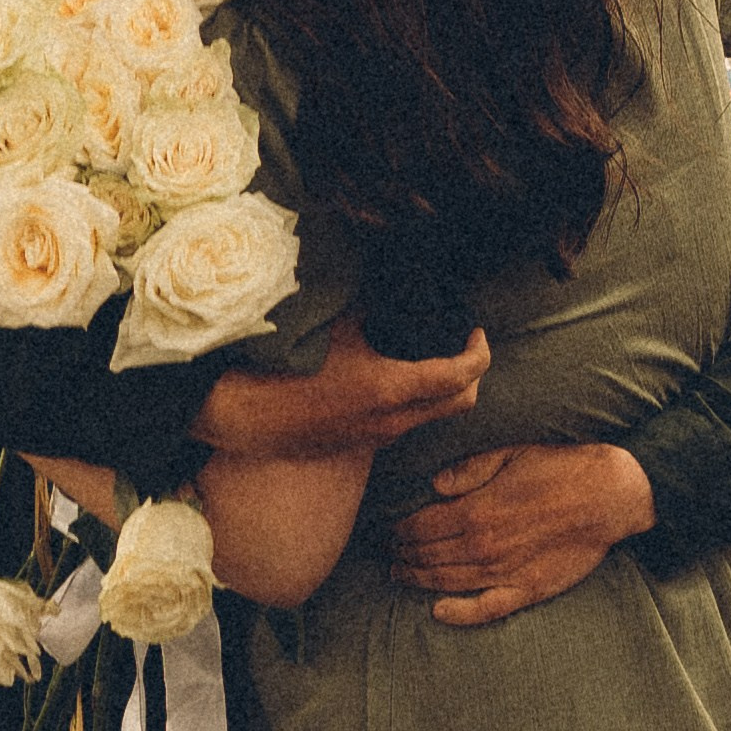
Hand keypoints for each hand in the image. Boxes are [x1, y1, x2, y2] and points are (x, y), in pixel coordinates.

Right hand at [195, 316, 488, 458]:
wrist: (251, 415)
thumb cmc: (289, 367)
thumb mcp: (337, 327)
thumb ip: (373, 308)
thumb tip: (396, 287)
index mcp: (393, 388)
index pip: (463, 375)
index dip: (479, 351)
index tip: (474, 331)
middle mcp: (395, 419)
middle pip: (463, 403)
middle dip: (473, 375)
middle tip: (460, 346)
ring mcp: (381, 436)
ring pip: (435, 416)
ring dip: (445, 390)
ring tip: (431, 358)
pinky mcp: (364, 443)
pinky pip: (408, 423)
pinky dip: (418, 402)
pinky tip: (398, 378)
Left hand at [393, 443, 654, 626]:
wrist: (608, 496)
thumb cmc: (561, 469)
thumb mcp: (511, 454)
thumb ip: (469, 470)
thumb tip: (434, 486)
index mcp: (477, 509)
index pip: (422, 526)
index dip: (401, 531)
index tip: (391, 532)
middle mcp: (484, 545)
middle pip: (428, 555)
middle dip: (404, 555)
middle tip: (391, 554)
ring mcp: (503, 571)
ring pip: (447, 582)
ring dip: (419, 580)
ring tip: (402, 575)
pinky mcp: (526, 590)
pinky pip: (485, 609)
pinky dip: (458, 614)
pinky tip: (438, 611)